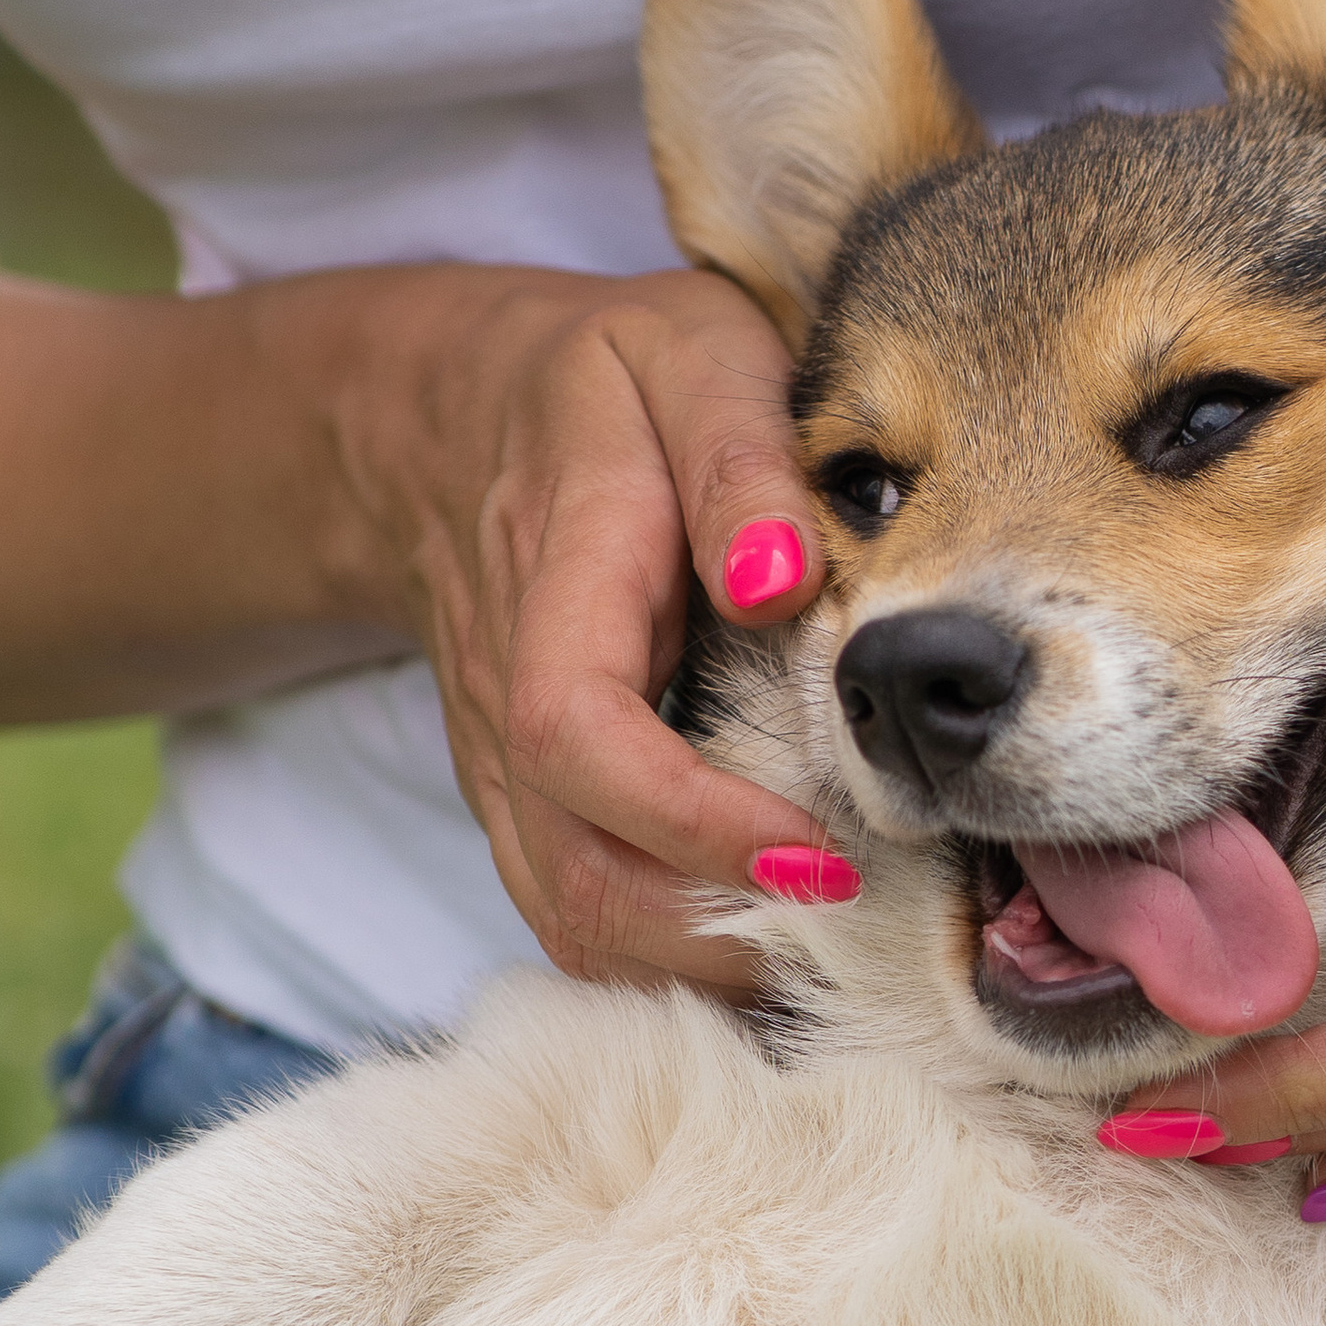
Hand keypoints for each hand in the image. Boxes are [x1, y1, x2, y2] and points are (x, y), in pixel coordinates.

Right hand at [312, 260, 848, 986]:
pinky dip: (682, 962)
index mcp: (555, 585)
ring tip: (840, 958)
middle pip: (575, 879)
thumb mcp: (686, 355)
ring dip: (705, 971)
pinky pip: (586, 920)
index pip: (576, 737)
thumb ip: (740, 458)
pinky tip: (782, 947)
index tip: (825, 853)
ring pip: (576, 924)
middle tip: (871, 930)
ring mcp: (505, 772)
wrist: (454, 415)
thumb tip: (784, 578)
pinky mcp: (529, 808)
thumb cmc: (609, 383)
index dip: (693, 820)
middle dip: (721, 937)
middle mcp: (507, 704)